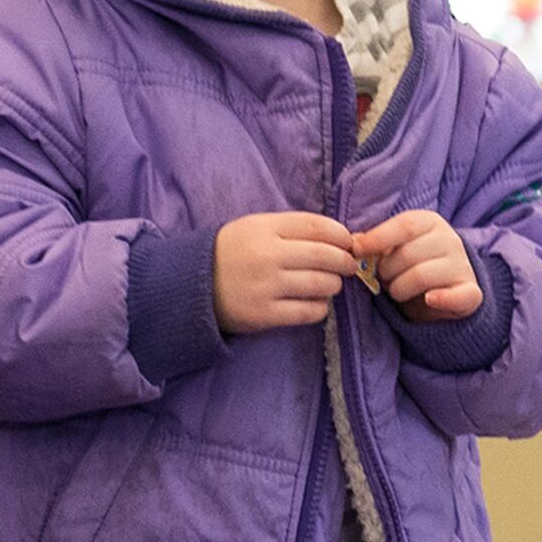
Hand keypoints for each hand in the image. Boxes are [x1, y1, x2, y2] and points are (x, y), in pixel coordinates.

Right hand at [212, 212, 357, 334]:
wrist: (193, 286)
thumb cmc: (230, 253)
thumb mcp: (254, 228)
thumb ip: (290, 229)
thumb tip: (336, 238)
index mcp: (265, 228)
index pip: (317, 226)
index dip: (341, 234)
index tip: (349, 242)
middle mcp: (268, 255)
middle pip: (324, 255)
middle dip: (345, 261)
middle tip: (349, 265)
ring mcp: (267, 286)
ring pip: (321, 284)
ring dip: (334, 285)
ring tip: (331, 284)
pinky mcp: (264, 314)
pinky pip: (308, 312)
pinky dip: (320, 308)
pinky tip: (317, 303)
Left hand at [350, 210, 481, 324]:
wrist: (447, 288)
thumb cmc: (412, 264)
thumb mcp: (395, 248)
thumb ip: (375, 244)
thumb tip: (352, 242)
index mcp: (430, 223)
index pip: (403, 226)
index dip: (377, 239)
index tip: (356, 251)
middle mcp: (450, 240)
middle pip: (408, 254)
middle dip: (386, 272)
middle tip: (383, 280)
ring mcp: (462, 266)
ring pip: (421, 277)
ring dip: (399, 290)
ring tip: (397, 292)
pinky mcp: (471, 293)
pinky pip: (457, 296)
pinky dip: (441, 299)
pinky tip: (429, 299)